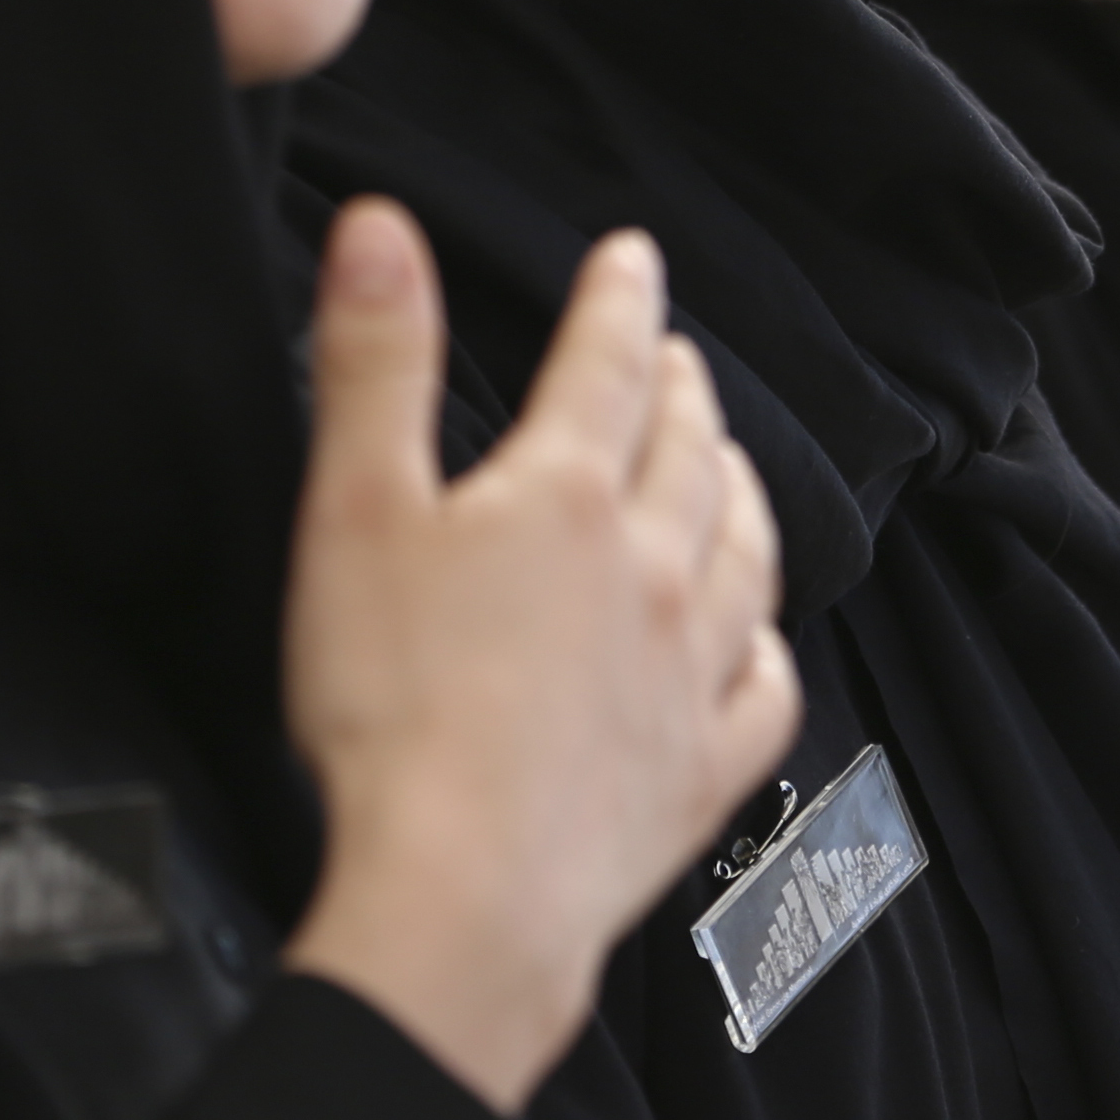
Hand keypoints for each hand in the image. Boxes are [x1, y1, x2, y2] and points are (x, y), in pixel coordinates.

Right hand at [279, 200, 798, 1113]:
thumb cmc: (390, 709)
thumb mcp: (352, 512)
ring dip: (738, 495)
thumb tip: (382, 226)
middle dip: (681, 392)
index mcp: (565, 500)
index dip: (617, 301)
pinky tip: (756, 640)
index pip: (605, 365)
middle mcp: (652, 573)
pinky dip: (767, 648)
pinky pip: (764, 692)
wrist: (462, 893)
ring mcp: (687, 675)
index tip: (632, 259)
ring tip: (726, 470)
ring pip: (745, 557)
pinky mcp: (698, 774)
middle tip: (674, 360)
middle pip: (687, 454)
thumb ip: (374, 364)